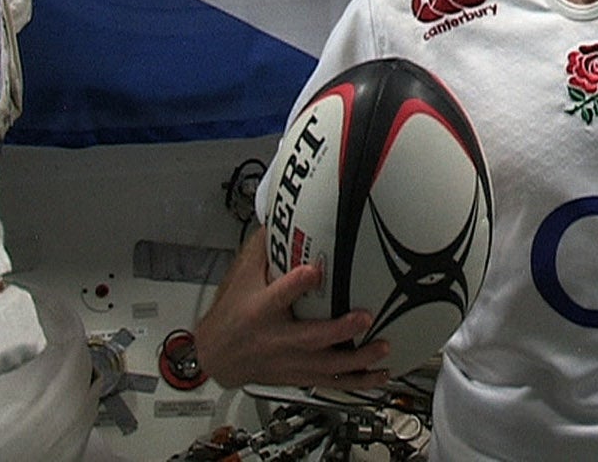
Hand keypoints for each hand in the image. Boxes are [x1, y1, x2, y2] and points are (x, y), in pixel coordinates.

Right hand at [193, 227, 389, 389]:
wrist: (214, 356)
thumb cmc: (230, 311)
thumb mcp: (241, 275)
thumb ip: (265, 248)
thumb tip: (283, 214)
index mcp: (258, 310)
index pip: (276, 296)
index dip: (294, 284)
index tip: (313, 270)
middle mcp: (274, 339)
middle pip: (309, 338)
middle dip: (339, 330)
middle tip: (366, 317)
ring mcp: (288, 361)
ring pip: (324, 367)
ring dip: (357, 360)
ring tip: (382, 348)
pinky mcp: (297, 376)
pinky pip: (330, 383)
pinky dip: (356, 382)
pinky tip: (379, 375)